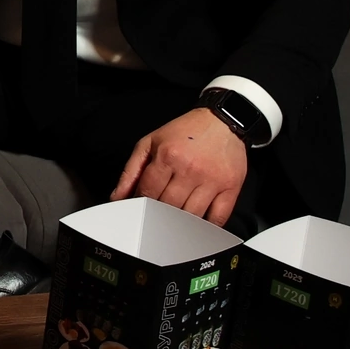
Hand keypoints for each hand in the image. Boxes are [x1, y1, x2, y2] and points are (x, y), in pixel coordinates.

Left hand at [111, 108, 249, 226]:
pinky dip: (206, 227)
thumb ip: (131, 170)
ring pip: (190, 217)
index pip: (147, 192)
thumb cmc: (186, 131)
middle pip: (167, 207)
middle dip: (157, 213)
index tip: (139, 206)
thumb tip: (118, 196)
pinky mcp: (231, 188)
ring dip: (179, 223)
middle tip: (156, 213)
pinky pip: (218, 218)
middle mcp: (190, 169)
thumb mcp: (151, 142)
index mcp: (168, 156)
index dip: (140, 202)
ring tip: (174, 219)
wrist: (222, 120)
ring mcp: (212, 180)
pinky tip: (197, 225)